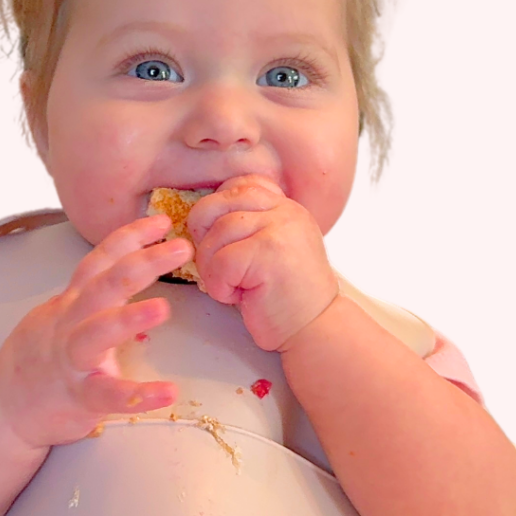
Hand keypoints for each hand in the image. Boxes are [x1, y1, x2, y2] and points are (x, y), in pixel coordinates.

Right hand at [0, 214, 193, 448]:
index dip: (130, 237)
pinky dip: (139, 394)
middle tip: (182, 248)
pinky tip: (169, 392)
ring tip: (163, 308)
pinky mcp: (77, 397)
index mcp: (72, 302)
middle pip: (103, 285)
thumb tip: (139, 275)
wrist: (5, 406)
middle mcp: (69, 323)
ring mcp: (71, 360)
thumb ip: (97, 296)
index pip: (100, 260)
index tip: (163, 220)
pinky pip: (108, 395)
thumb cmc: (43, 360)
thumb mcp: (63, 316)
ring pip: (95, 332)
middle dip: (142, 262)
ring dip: (128, 318)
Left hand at [186, 175, 339, 352]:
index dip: (216, 211)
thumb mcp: (272, 250)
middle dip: (204, 237)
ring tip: (232, 286)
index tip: (222, 242)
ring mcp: (279, 229)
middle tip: (216, 266)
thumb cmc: (285, 298)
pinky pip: (220, 261)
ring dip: (211, 267)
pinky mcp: (269, 253)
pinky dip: (219, 286)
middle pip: (217, 204)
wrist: (315, 329)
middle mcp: (285, 211)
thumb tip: (200, 218)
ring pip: (216, 234)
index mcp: (285, 207)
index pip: (237, 185)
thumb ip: (249, 226)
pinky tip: (238, 297)